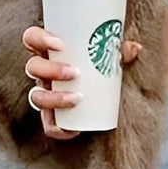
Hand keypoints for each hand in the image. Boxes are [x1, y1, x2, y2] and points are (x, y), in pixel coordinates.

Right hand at [23, 26, 141, 140]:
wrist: (102, 94)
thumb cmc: (99, 65)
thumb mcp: (108, 55)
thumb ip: (119, 50)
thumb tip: (135, 48)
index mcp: (50, 51)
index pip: (32, 38)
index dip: (39, 39)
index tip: (60, 44)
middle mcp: (43, 72)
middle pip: (33, 67)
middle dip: (51, 70)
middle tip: (75, 73)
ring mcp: (45, 93)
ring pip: (36, 97)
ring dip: (54, 98)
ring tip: (77, 98)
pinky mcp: (52, 116)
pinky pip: (48, 125)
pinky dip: (58, 129)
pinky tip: (73, 130)